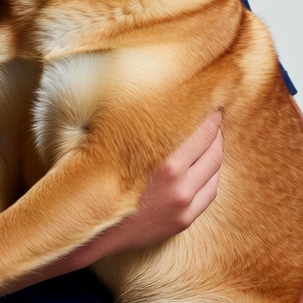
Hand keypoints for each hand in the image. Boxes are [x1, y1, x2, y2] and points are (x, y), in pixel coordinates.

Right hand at [0, 112, 223, 293]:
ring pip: (215, 169)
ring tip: (212, 132)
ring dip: (216, 148)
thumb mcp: (105, 139)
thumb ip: (124, 115)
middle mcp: (180, 186)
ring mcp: (184, 206)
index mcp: (165, 164)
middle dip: (215, 127)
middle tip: (212, 110)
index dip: (208, 111)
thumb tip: (129, 76)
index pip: (202, 130)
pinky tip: (206, 161)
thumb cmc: (91, 175)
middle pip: (214, 148)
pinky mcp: (183, 220)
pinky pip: (210, 191)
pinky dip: (212, 172)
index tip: (208, 97)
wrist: (86, 226)